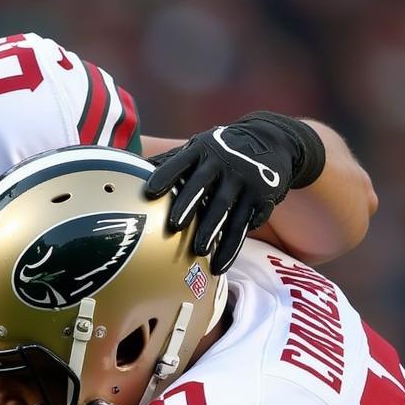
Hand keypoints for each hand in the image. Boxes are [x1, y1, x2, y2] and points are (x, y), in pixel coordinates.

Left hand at [145, 113, 324, 273]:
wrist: (272, 141)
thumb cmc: (222, 151)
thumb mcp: (200, 148)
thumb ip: (171, 162)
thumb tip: (131, 171)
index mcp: (201, 151)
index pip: (180, 162)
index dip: (165, 175)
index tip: (150, 190)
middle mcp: (222, 162)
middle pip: (202, 185)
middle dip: (188, 204)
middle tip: (174, 226)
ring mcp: (243, 179)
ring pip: (225, 208)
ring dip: (212, 230)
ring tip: (200, 252)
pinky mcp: (261, 196)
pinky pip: (244, 224)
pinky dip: (232, 246)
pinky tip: (220, 264)